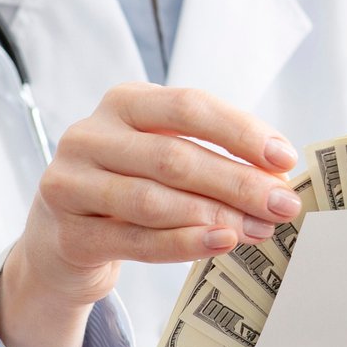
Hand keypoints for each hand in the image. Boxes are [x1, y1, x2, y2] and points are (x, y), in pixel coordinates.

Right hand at [0, 82, 300, 323]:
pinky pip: (135, 240)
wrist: (62, 240)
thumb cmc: (128, 187)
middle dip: (237, 182)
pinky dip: (183, 244)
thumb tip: (275, 180)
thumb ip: (210, 157)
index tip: (284, 159)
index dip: (240, 132)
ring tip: (258, 229)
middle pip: (174, 157)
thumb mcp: (161, 155)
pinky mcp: (68, 234)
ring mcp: (70, 184)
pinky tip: (219, 243)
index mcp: (122, 102)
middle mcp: (89, 136)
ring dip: (215, 215)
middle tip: (282, 204)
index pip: (188, 106)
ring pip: (153, 200)